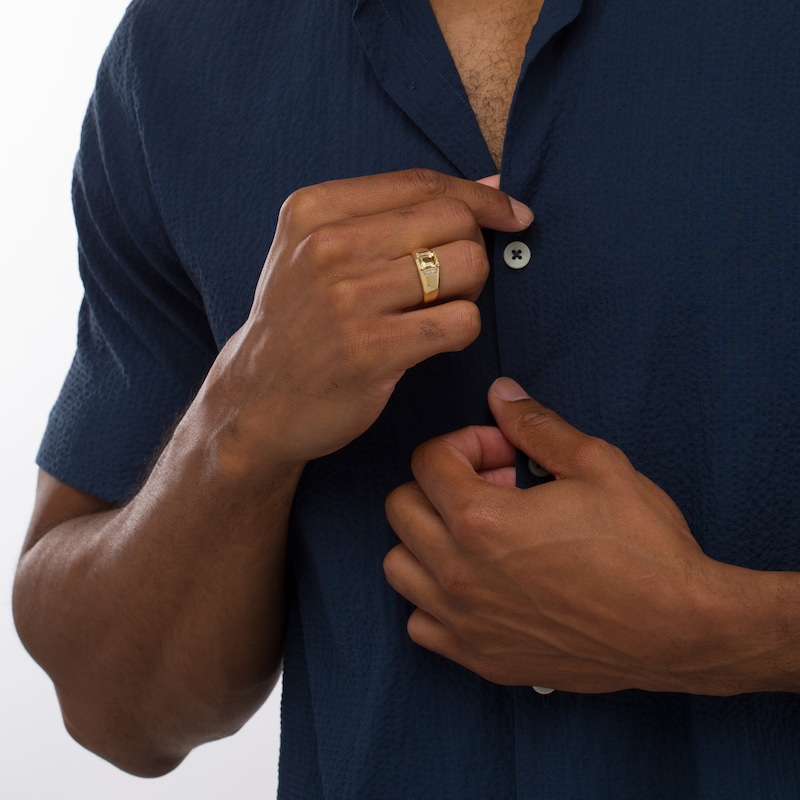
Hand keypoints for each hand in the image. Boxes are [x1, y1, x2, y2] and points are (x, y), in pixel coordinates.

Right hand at [205, 170, 532, 468]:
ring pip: (467, 265)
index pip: (422, 182)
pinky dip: (462, 331)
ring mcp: (349, 299)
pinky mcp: (371, 350)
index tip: (512, 214)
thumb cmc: (300, 322)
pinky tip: (436, 341)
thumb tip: (491, 188)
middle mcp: (328, 246)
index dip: (481, 196)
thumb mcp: (314, 250)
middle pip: (453, 220)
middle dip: (473, 248)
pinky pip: (460, 321)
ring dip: (470, 291)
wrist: (258, 401)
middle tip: (453, 282)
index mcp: (314, 209)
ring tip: (439, 310)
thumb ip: (388, 215)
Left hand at [384, 377, 732, 693]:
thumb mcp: (596, 465)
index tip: (503, 453)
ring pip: (398, 566)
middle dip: (438, 484)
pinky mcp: (482, 658)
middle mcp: (460, 573)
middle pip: (401, 508)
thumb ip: (535, 425)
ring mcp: (467, 621)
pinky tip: (476, 585)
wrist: (680, 629)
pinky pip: (421, 623)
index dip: (466, 443)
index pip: (427, 461)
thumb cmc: (644, 547)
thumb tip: (500, 394)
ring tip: (476, 535)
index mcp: (480, 520)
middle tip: (492, 489)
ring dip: (427, 539)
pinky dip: (434, 599)